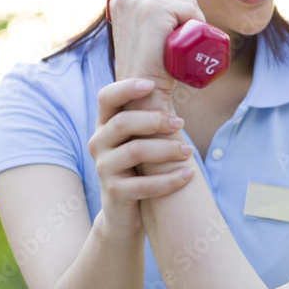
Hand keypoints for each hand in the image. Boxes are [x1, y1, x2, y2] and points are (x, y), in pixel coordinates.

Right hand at [88, 78, 194, 236]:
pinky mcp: (114, 193)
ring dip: (167, 148)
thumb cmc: (140, 167)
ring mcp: (104, 168)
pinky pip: (144, 185)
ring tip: (189, 150)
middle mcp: (99, 143)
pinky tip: (189, 175)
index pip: (106, 98)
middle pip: (123, 122)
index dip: (126, 88)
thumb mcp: (141, 138)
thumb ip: (150, 116)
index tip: (151, 85)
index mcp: (106, 125)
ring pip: (135, 151)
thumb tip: (179, 75)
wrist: (125, 213)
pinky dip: (170, 180)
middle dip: (155, 120)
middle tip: (180, 122)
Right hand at [107, 0, 206, 91]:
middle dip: (188, 5)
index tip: (175, 26)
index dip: (176, 1)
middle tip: (183, 34)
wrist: (142, 92)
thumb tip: (160, 2)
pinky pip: (189, 7)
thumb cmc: (147, 67)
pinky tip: (185, 37)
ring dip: (193, 14)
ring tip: (183, 38)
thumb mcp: (139, 34)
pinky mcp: (153, 10)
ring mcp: (138, 1)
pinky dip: (196, 20)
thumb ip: (142, 17)